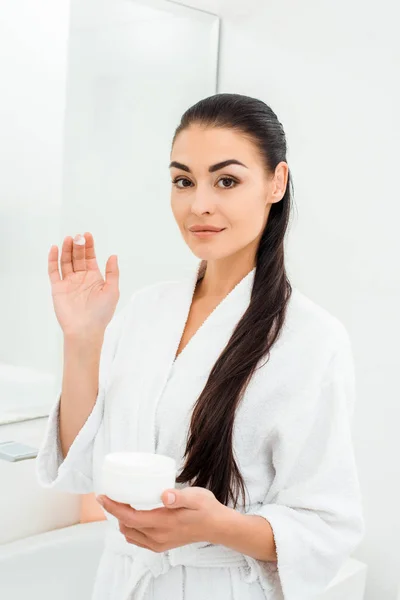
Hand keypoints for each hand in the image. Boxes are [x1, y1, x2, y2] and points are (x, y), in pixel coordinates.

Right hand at [48, 232, 119, 336]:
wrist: (85, 329)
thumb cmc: (101, 313)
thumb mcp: (112, 290)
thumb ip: (112, 273)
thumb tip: (113, 255)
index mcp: (94, 277)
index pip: (90, 257)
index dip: (89, 246)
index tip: (88, 235)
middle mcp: (80, 278)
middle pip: (77, 257)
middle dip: (78, 246)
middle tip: (78, 236)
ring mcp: (68, 282)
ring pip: (66, 261)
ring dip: (66, 250)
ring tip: (68, 239)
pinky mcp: (58, 288)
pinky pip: (53, 271)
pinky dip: (52, 259)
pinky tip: (54, 249)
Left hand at [96, 487, 226, 552]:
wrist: (217, 527)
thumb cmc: (206, 509)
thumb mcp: (196, 497)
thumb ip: (180, 497)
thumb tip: (164, 495)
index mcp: (163, 523)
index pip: (129, 517)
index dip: (113, 507)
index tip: (102, 496)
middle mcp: (157, 537)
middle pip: (126, 526)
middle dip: (113, 511)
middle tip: (108, 495)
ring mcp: (159, 543)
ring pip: (130, 534)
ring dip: (121, 520)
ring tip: (119, 503)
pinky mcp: (161, 545)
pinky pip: (138, 539)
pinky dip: (130, 528)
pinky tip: (132, 516)